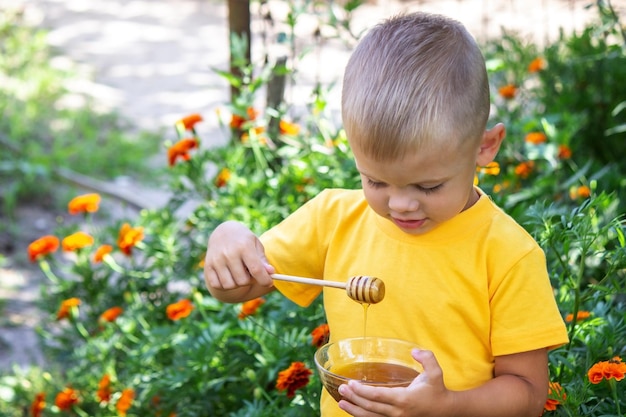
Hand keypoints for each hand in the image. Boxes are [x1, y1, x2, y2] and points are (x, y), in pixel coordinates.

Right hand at [204, 221, 274, 300]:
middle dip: (250, 280)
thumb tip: (270, 272)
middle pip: (243, 281)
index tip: (269, 283)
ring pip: (230, 285)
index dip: (265, 280)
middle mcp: (229, 253)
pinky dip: (224, 285)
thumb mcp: (256, 245)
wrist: (223, 231)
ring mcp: (216, 260)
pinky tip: (229, 275)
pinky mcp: (208, 266)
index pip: (256, 270)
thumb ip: (263, 260)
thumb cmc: (244, 240)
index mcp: (244, 246)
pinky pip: (217, 285)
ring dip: (237, 283)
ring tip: (239, 273)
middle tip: (250, 273)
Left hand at [337, 349, 451, 416]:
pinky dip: (363, 416)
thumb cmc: (437, 390)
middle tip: (341, 389)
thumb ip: (427, 358)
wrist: (445, 411)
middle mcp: (398, 412)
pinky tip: (354, 411)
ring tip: (341, 403)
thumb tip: (414, 351)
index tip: (350, 384)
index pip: (378, 396)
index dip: (362, 391)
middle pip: (370, 407)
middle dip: (354, 399)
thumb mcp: (436, 372)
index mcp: (404, 399)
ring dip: (354, 410)